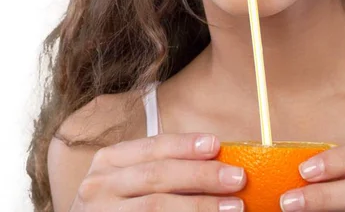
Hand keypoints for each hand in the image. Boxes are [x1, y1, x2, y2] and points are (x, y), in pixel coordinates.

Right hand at [69, 133, 246, 210]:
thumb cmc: (120, 203)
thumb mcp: (130, 178)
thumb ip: (164, 167)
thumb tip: (218, 160)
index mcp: (110, 160)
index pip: (153, 147)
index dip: (185, 145)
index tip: (216, 145)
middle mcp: (99, 185)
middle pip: (158, 175)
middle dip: (202, 175)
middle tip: (237, 177)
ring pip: (156, 206)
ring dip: (200, 206)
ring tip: (234, 206)